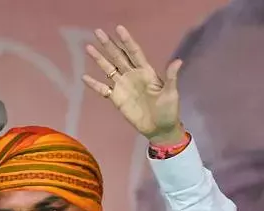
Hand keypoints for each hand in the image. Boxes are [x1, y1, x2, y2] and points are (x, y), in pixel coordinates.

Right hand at [83, 25, 185, 146]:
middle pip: (118, 56)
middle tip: (98, 31)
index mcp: (146, 72)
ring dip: (99, 58)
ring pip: (108, 68)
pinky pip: (103, 89)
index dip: (127, 41)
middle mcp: (132, 75)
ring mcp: (123, 86)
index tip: (119, 28)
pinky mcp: (117, 98)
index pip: (134, 52)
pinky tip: (84, 77)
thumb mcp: (172, 93)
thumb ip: (171, 77)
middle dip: (108, 44)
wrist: (160, 129)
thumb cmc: (168, 110)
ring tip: (88, 47)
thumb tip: (179, 61)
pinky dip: (94, 84)